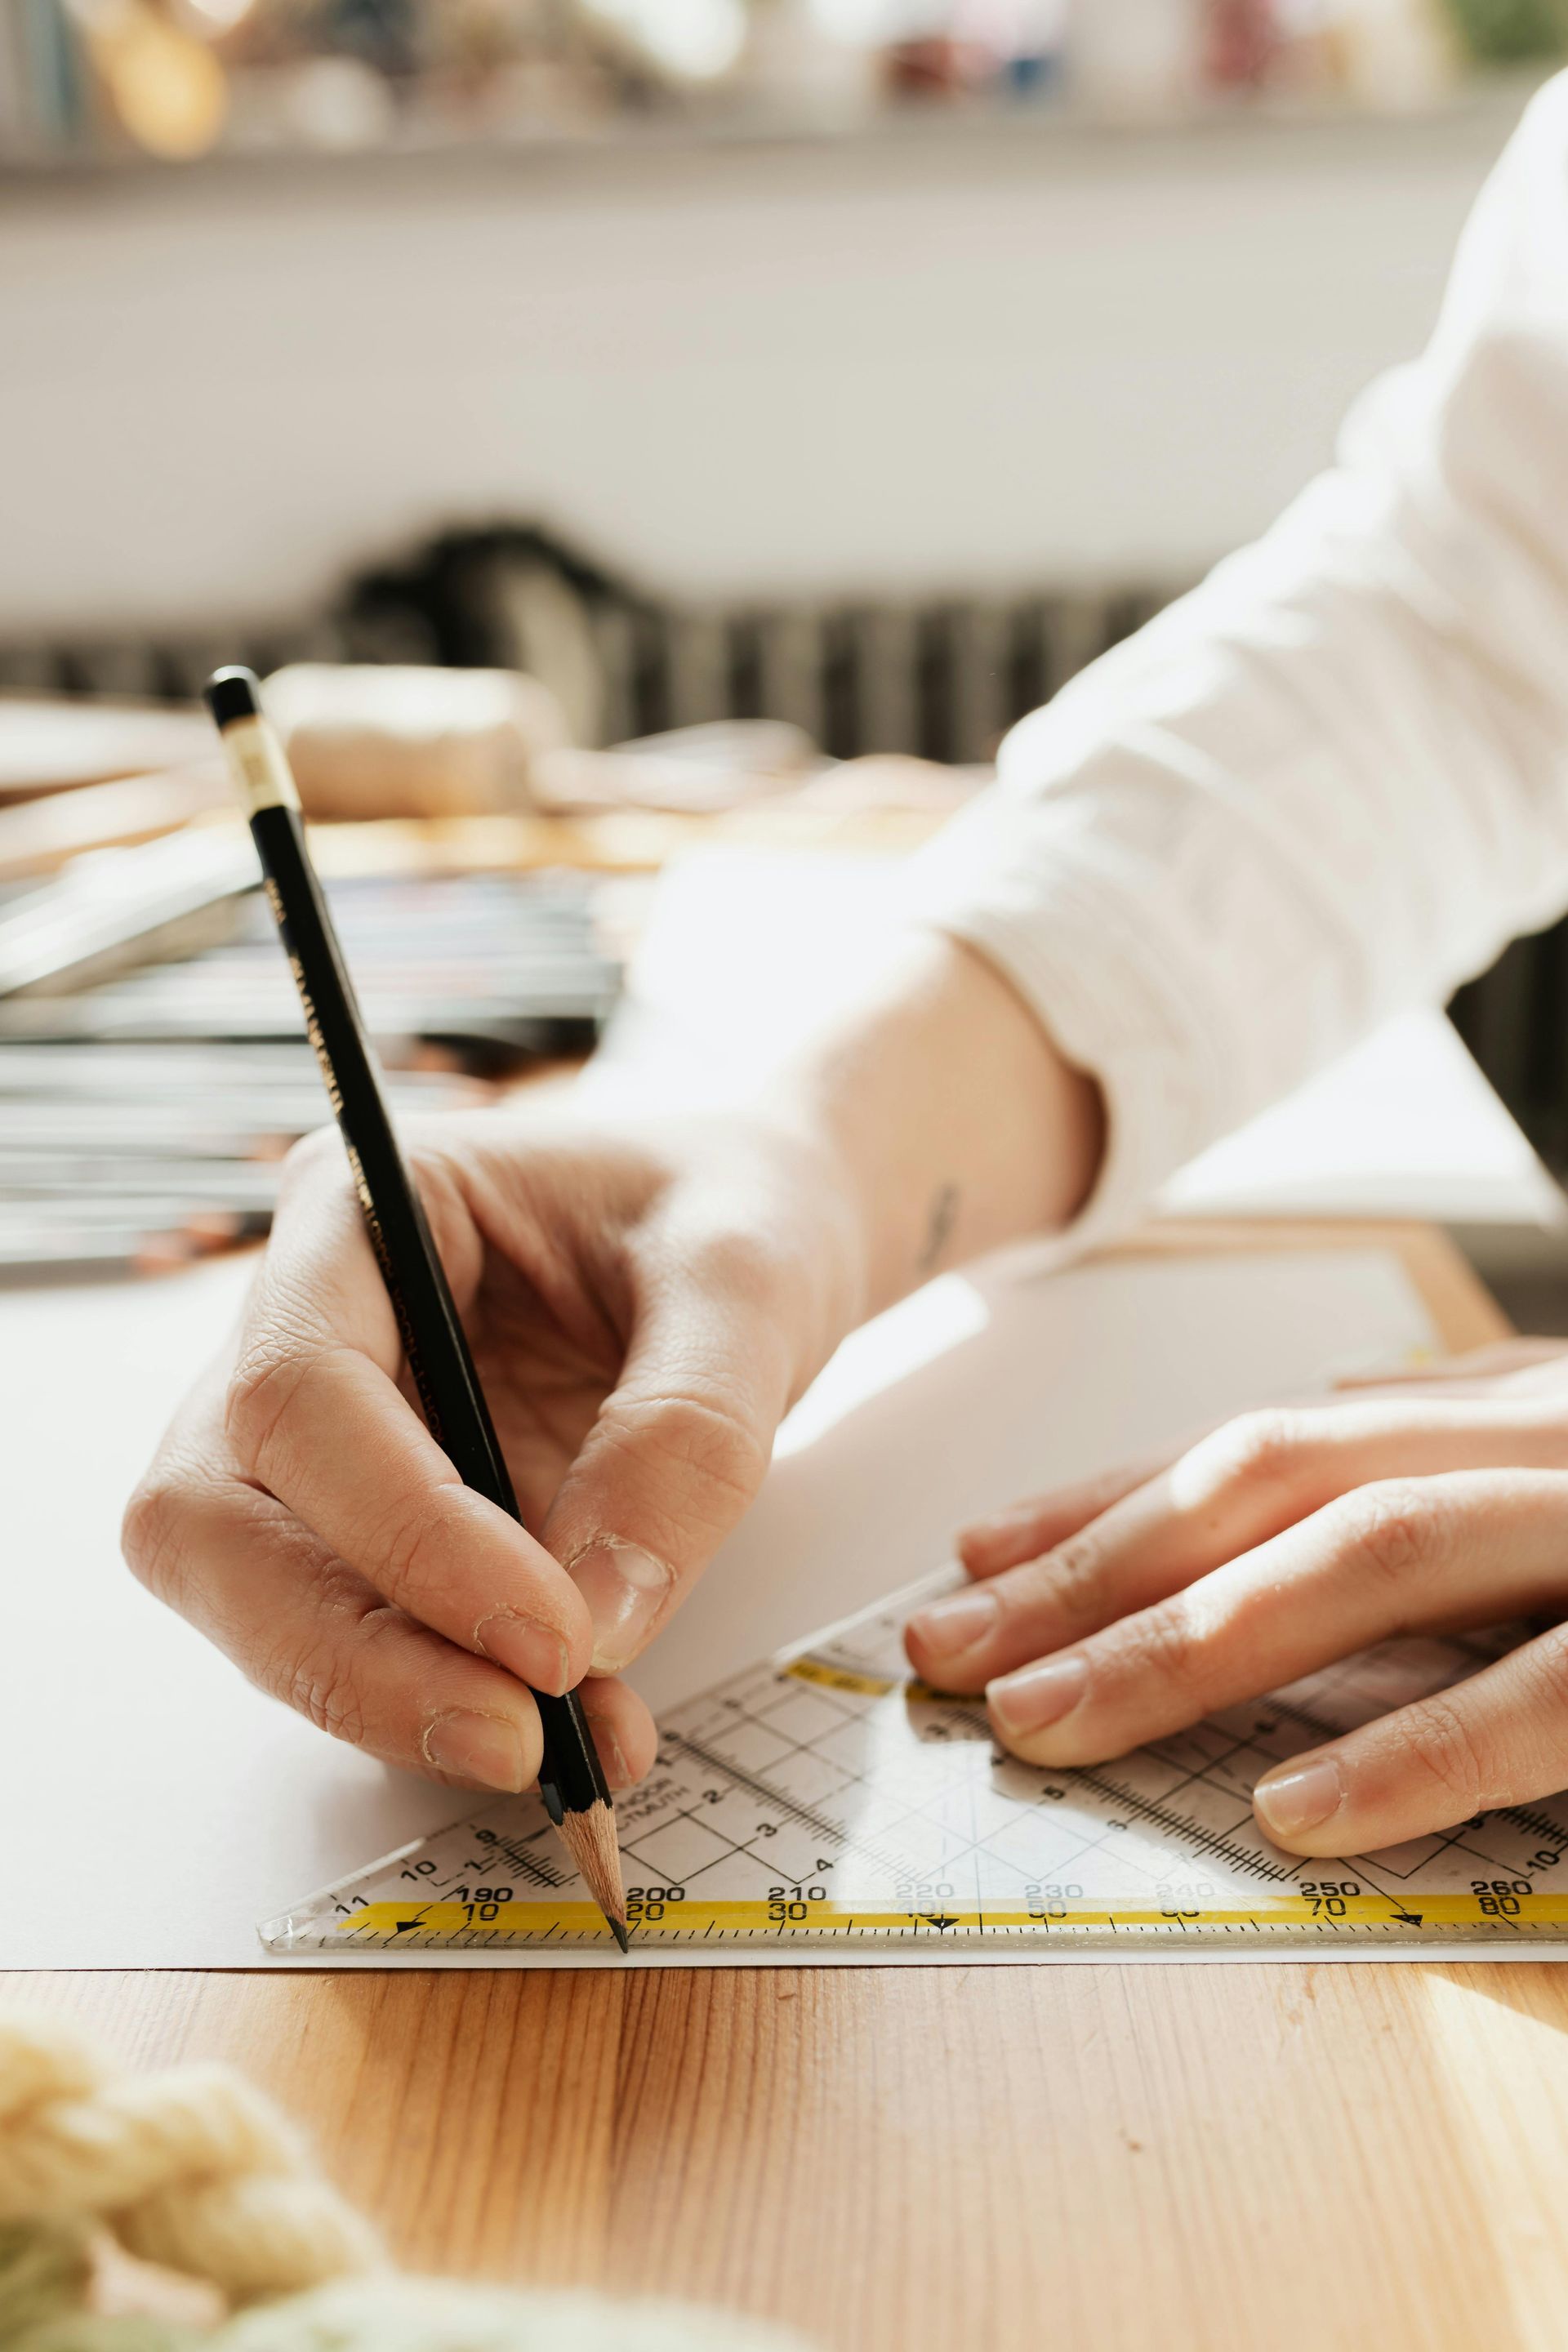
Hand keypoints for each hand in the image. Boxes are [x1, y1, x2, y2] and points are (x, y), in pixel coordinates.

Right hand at [124, 1101, 861, 1795]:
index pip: (300, 1390)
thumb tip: (602, 1618)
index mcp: (361, 1208)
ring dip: (399, 1697)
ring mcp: (328, 1437)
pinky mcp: (378, 1530)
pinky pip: (365, 1641)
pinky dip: (452, 1704)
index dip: (405, 1531)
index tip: (551, 1635)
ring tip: (574, 1744)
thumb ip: (686, 1431)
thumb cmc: (734, 1205)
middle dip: (347, 1652)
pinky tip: (583, 1726)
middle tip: (515, 1738)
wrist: (762, 1238)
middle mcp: (306, 1320)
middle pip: (215, 1515)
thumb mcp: (747, 1278)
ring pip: (260, 1600)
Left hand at [904, 1344, 1567, 1854]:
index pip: (1269, 1453)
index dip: (1110, 1504)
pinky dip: (1412, 1749)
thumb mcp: (1561, 1490)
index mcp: (1505, 1420)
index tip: (973, 1559)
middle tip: (948, 1649)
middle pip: (1277, 1483)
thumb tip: (1320, 1430)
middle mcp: (1537, 1443)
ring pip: (1373, 1554)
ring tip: (1044, 1719)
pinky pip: (1542, 1699)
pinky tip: (1291, 1807)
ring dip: (1189, 1637)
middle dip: (1095, 1567)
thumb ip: (1448, 1474)